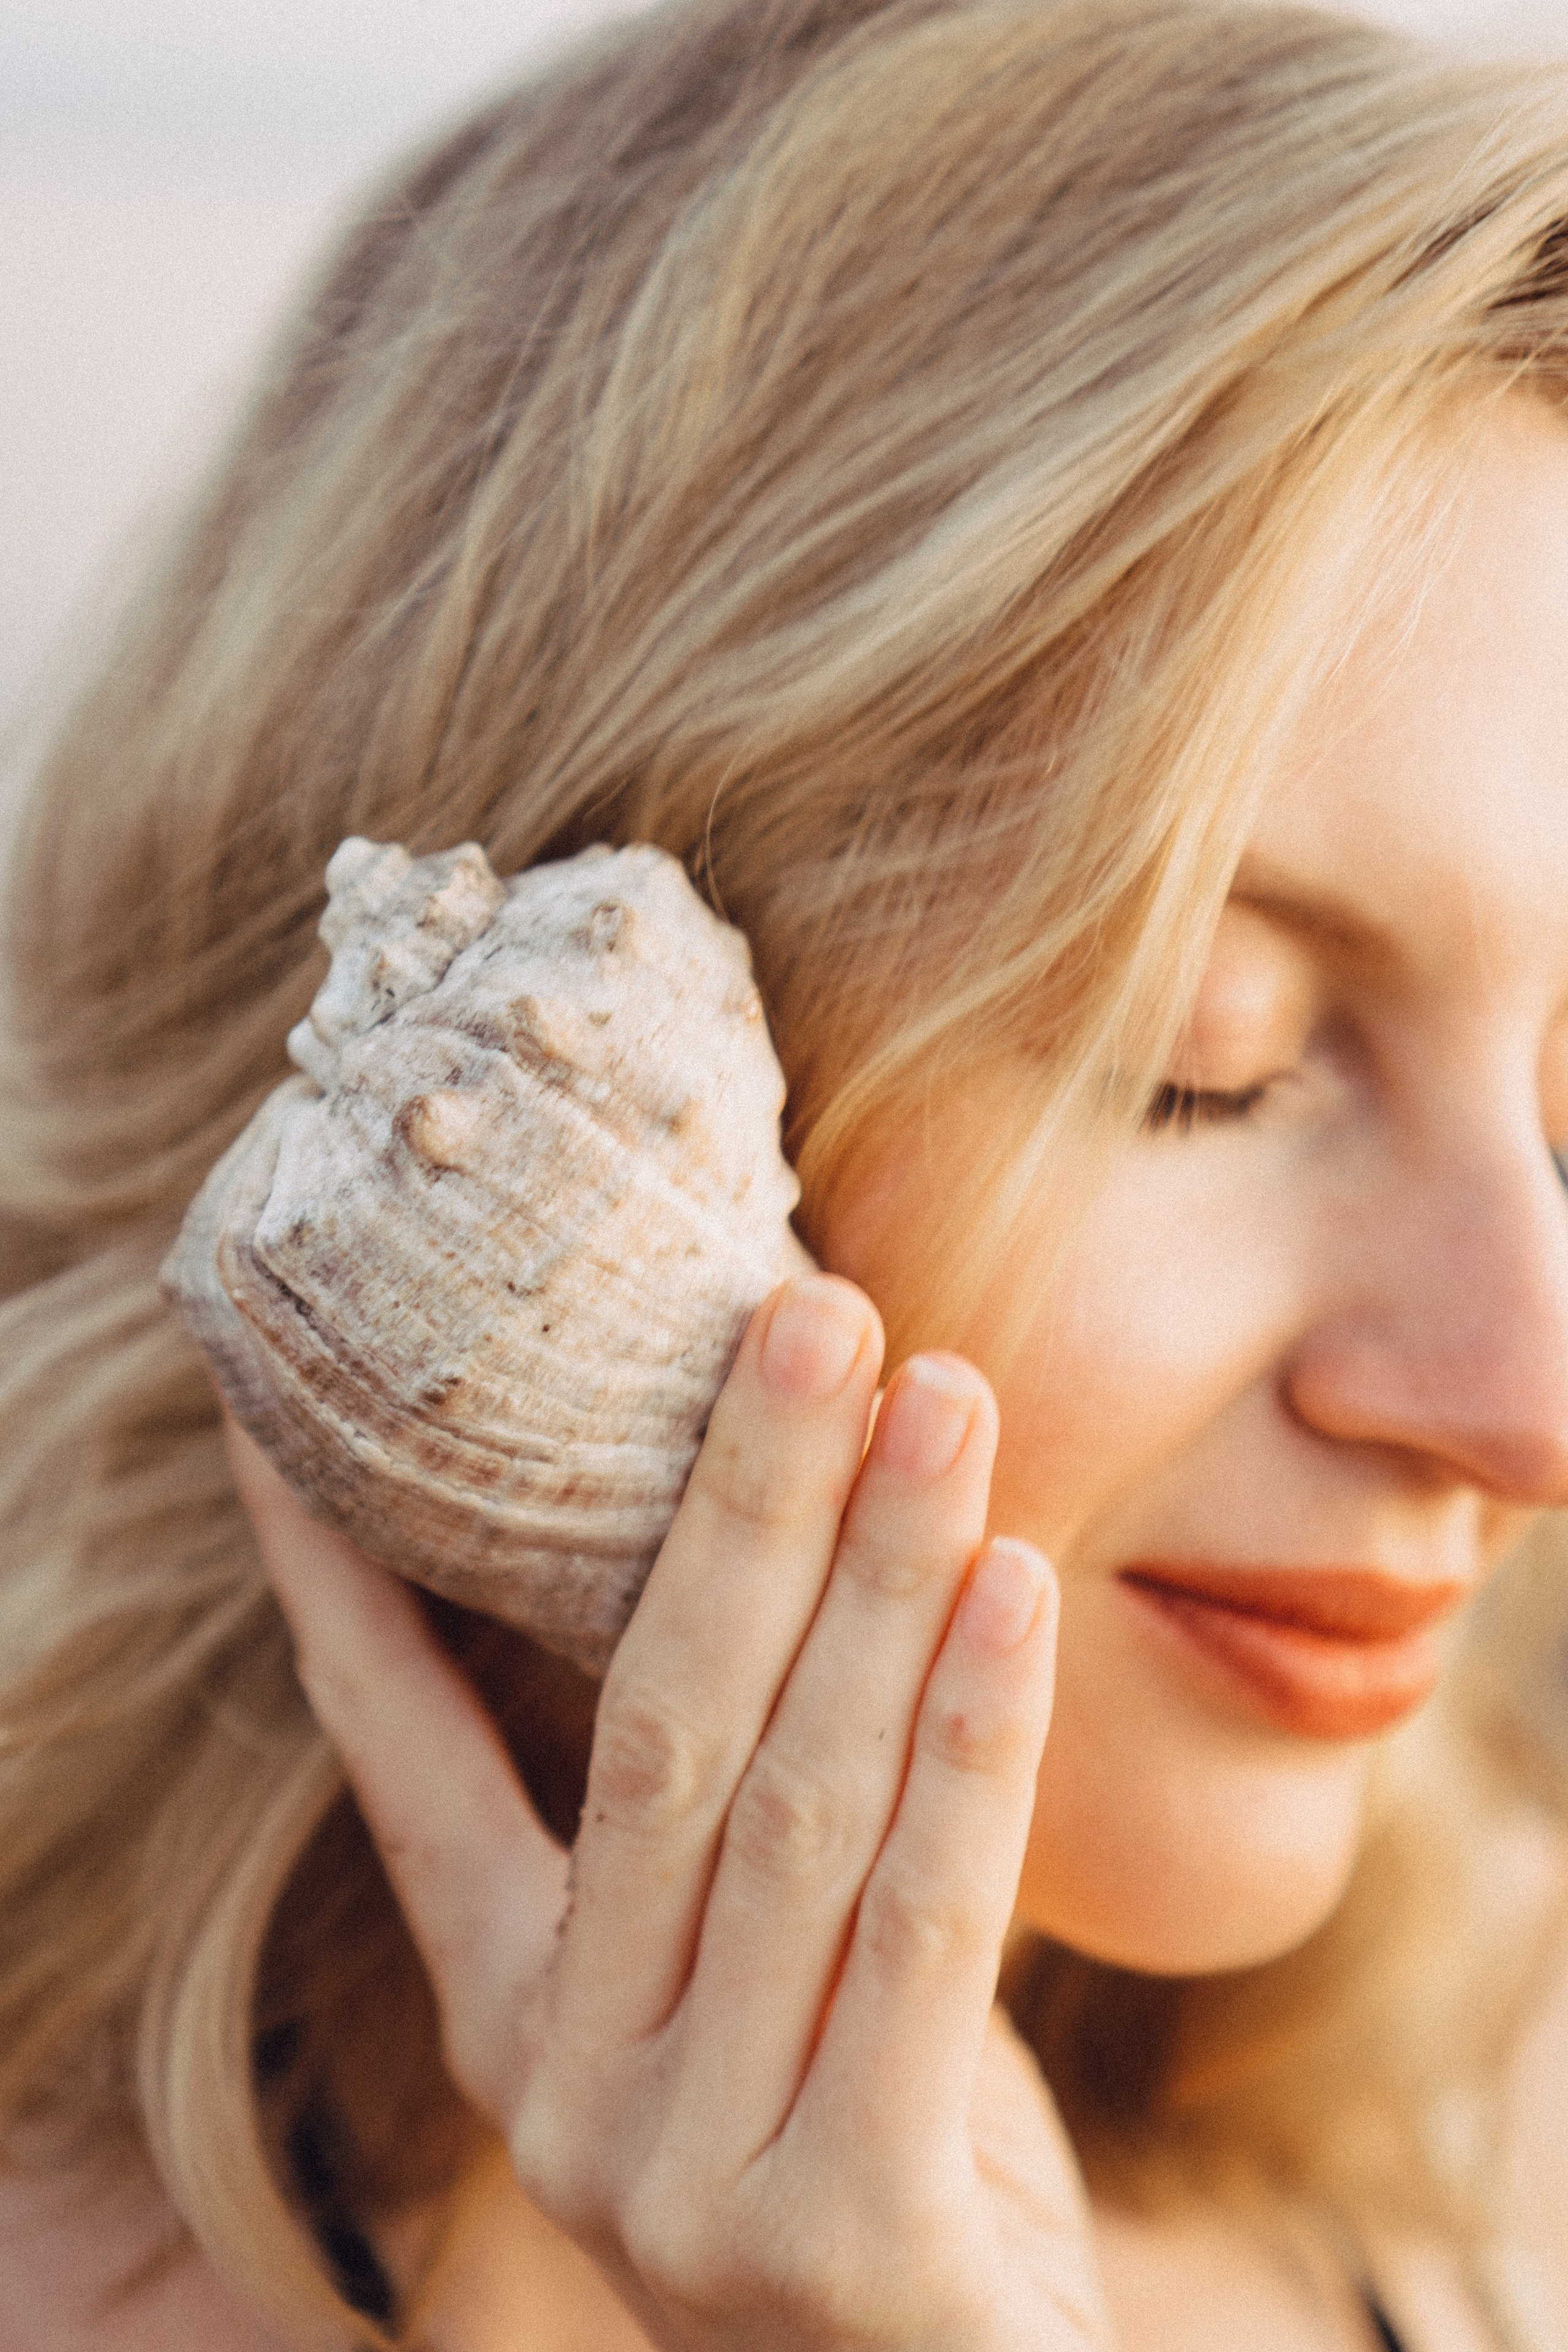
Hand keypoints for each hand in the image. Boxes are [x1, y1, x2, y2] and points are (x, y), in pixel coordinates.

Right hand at [227, 1272, 1112, 2350]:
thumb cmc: (879, 2150)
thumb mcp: (771, 1978)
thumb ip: (755, 1811)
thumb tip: (786, 1526)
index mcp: (521, 2018)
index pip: (399, 1762)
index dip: (345, 1586)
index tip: (290, 1419)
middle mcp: (571, 2094)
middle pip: (653, 1732)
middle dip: (735, 1500)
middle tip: (807, 1305)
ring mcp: (690, 2179)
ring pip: (796, 1805)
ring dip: (877, 1576)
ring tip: (941, 1394)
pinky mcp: (845, 2240)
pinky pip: (924, 1925)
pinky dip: (974, 1739)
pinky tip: (1016, 1585)